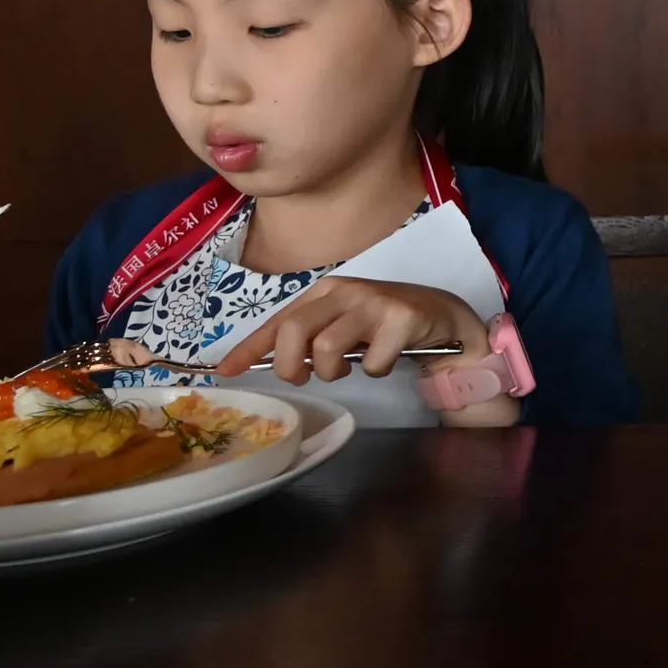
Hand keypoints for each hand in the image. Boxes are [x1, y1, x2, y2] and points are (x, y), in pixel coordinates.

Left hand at [221, 279, 511, 423]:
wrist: (442, 316)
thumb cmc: (384, 322)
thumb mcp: (341, 325)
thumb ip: (306, 339)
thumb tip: (253, 364)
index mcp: (324, 291)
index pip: (278, 320)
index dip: (248, 349)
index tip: (225, 372)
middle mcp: (345, 291)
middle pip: (294, 332)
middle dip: (290, 365)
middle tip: (305, 377)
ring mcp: (374, 302)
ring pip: (326, 349)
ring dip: (332, 372)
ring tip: (348, 367)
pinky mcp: (401, 318)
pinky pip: (370, 362)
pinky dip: (375, 371)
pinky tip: (386, 359)